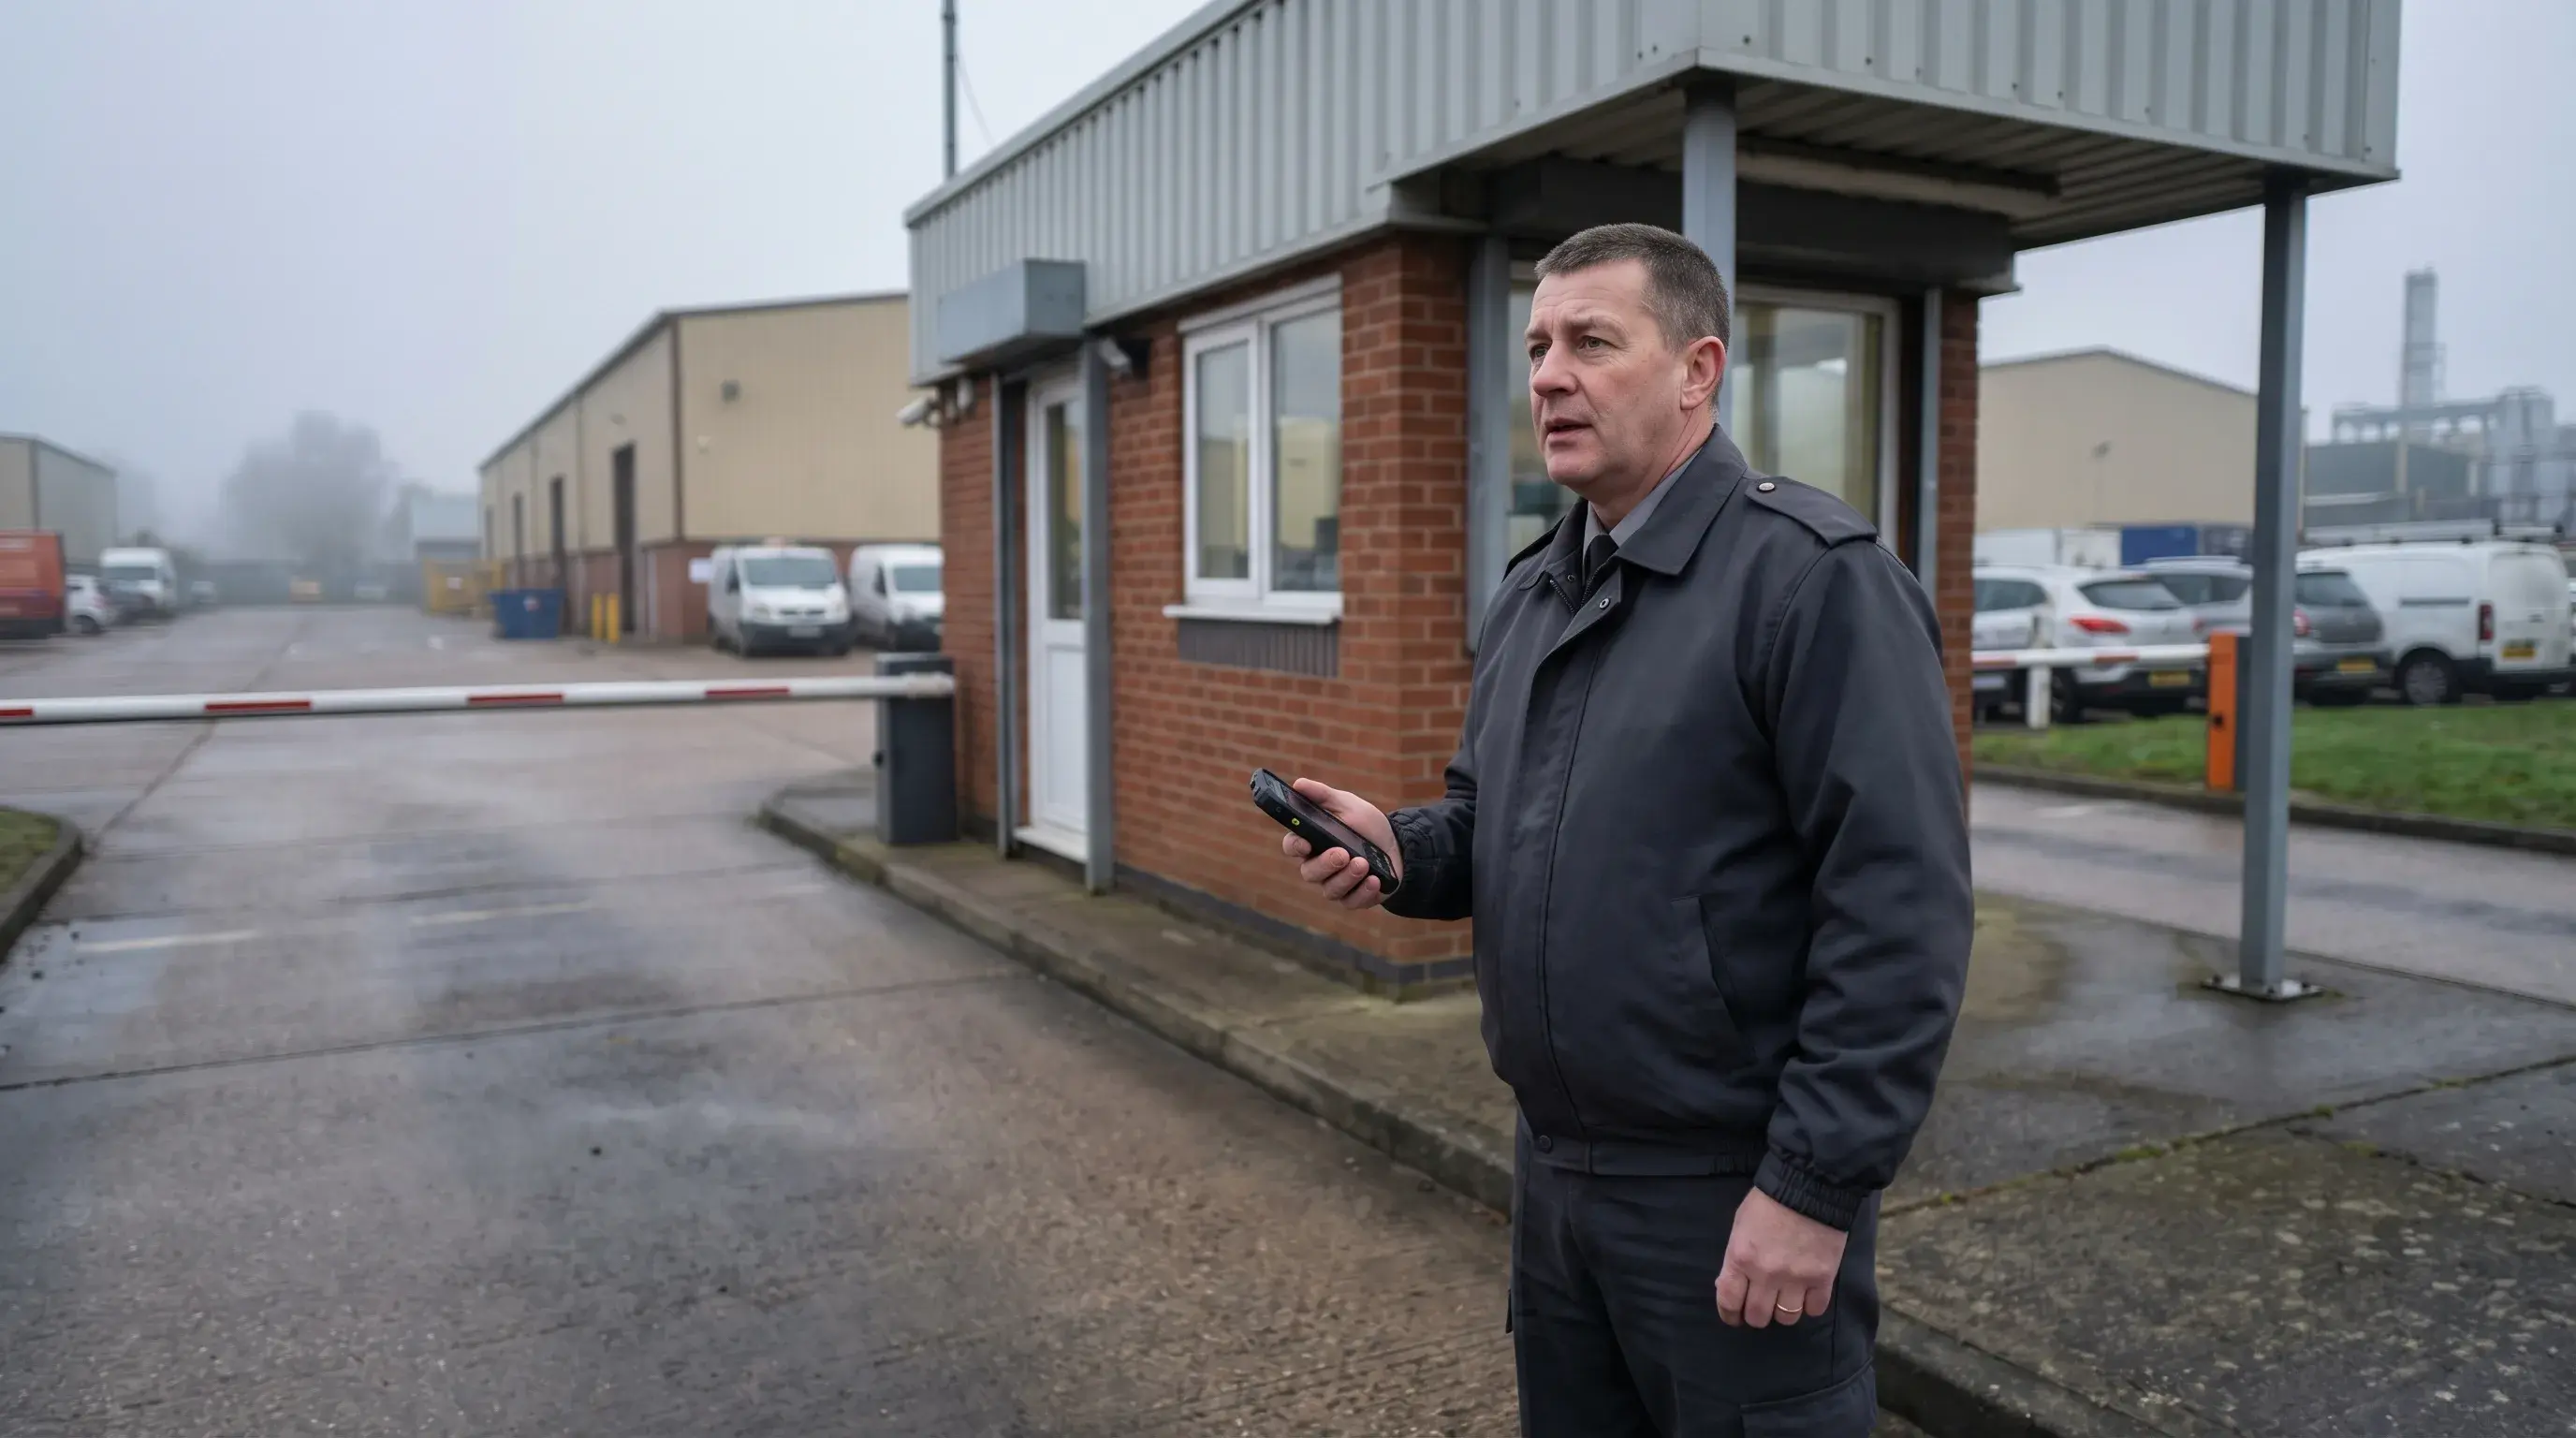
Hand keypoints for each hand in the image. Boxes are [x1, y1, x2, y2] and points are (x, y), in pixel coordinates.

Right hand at [1277, 777, 1399, 910]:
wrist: (1398, 845)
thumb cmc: (1366, 824)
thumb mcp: (1347, 805)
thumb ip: (1323, 795)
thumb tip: (1298, 784)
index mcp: (1313, 841)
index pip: (1293, 846)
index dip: (1295, 847)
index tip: (1305, 844)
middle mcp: (1319, 865)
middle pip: (1309, 872)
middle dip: (1325, 864)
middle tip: (1343, 853)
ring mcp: (1336, 884)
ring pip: (1330, 890)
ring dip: (1347, 877)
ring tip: (1363, 863)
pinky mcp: (1354, 897)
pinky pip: (1351, 901)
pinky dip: (1363, 892)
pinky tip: (1374, 880)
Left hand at [1715, 1187, 1846, 1328]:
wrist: (1809, 1186)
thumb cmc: (1768, 1202)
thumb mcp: (1740, 1225)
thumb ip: (1735, 1257)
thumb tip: (1732, 1284)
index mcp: (1741, 1258)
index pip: (1729, 1301)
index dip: (1729, 1315)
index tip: (1734, 1317)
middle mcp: (1766, 1273)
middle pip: (1758, 1316)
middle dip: (1756, 1315)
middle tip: (1760, 1307)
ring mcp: (1796, 1278)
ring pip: (1786, 1318)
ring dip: (1783, 1312)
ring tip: (1785, 1300)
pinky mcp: (1823, 1278)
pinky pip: (1814, 1309)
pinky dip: (1810, 1306)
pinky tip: (1807, 1295)